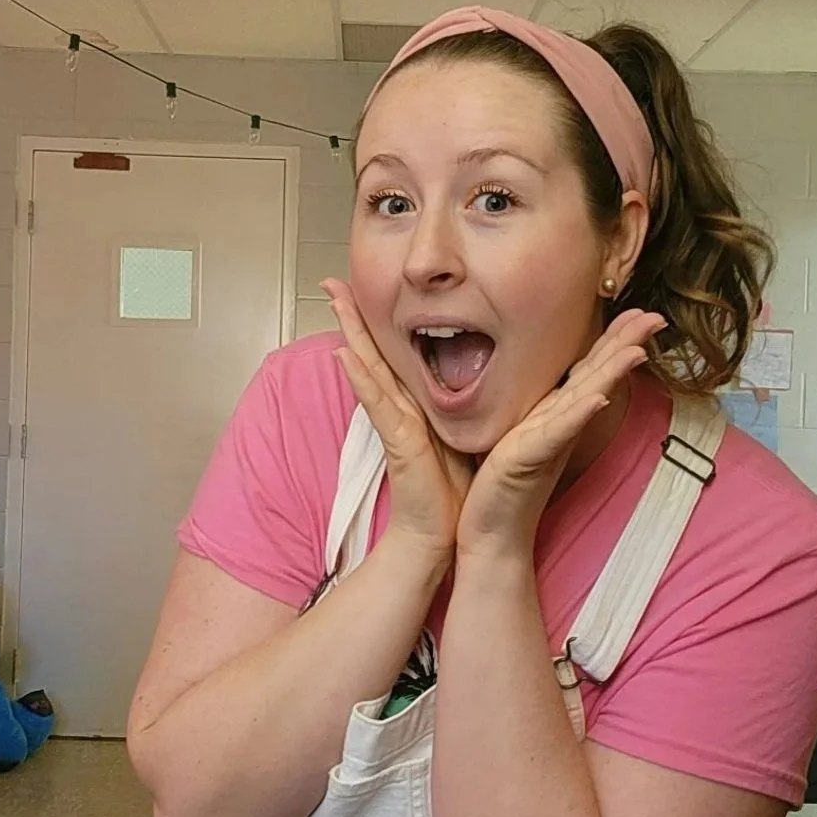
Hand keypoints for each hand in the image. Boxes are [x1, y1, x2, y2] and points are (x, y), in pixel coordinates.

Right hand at [324, 280, 473, 562]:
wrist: (445, 534)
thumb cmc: (457, 492)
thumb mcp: (465, 436)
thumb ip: (464, 410)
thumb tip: (483, 385)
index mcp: (416, 408)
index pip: (392, 358)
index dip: (377, 326)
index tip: (365, 291)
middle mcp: (400, 411)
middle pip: (372, 356)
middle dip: (353, 318)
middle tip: (332, 282)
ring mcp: (395, 426)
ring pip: (369, 371)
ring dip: (350, 335)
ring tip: (335, 301)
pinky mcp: (398, 444)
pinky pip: (377, 407)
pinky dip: (362, 381)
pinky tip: (344, 356)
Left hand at [456, 308, 665, 558]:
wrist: (489, 534)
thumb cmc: (496, 486)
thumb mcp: (512, 434)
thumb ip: (526, 406)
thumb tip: (525, 376)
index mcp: (554, 415)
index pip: (589, 370)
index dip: (614, 340)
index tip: (637, 311)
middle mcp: (559, 426)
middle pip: (598, 377)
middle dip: (627, 345)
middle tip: (656, 316)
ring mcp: (549, 442)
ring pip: (586, 399)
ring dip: (612, 373)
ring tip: (638, 349)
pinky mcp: (531, 459)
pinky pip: (558, 433)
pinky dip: (580, 414)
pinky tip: (598, 397)